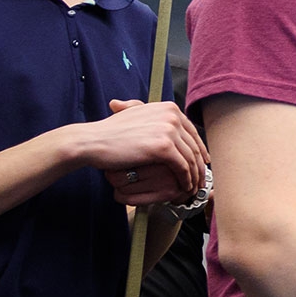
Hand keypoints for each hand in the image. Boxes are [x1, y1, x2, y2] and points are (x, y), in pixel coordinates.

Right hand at [78, 100, 205, 205]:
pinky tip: (184, 188)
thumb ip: (154, 115)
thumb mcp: (136, 114)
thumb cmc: (111, 132)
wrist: (92, 141)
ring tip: (193, 188)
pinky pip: (182, 168)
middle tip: (202, 180)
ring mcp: (169, 131)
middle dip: (200, 165)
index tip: (202, 163)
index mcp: (169, 108)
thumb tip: (171, 117)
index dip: (200, 149)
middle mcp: (172, 116)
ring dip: (195, 176)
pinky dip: (186, 180)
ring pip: (191, 159)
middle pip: (194, 146)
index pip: (192, 132)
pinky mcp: (163, 147)